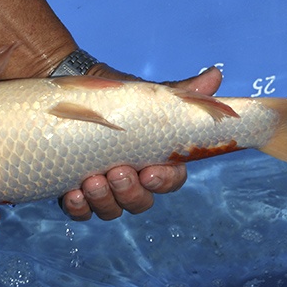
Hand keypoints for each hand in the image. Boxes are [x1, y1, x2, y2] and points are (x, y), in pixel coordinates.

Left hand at [60, 63, 221, 220]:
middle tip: (116, 173)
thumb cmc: (116, 99)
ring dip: (103, 200)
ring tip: (91, 181)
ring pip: (111, 210)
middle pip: (140, 202)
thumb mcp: (146, 96)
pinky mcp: (77, 192)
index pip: (170, 181)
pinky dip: (78, 208)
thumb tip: (215, 75)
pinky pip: (81, 211)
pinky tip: (72, 194)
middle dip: (129, 192)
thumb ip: (181, 93)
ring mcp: (104, 189)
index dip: (164, 182)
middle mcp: (132, 181)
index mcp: (154, 161)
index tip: (150, 173)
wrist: (74, 92)